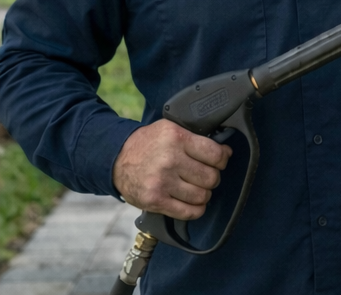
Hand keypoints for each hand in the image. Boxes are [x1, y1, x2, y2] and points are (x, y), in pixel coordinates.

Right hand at [113, 119, 231, 219]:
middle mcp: (170, 160)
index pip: (215, 154)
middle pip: (210, 177)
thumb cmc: (149, 142)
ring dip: (205, 194)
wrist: (117, 158)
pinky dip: (196, 210)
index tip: (222, 159)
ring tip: (199, 188)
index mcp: (177, 138)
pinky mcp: (155, 201)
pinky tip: (195, 203)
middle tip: (208, 174)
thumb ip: (194, 136)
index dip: (223, 158)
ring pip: (201, 195)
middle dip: (214, 177)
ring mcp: (162, 182)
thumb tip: (222, 149)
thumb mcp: (171, 128)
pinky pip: (187, 212)